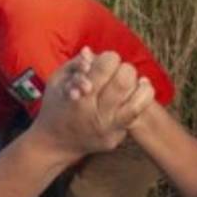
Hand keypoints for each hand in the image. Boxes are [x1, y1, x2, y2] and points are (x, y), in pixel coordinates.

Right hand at [35, 49, 154, 155]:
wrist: (55, 143)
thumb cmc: (56, 106)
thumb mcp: (56, 81)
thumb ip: (74, 65)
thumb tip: (90, 53)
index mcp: (79, 97)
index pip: (104, 67)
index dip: (109, 58)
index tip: (107, 60)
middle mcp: (94, 114)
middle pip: (123, 82)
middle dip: (125, 69)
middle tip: (120, 70)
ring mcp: (107, 129)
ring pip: (137, 103)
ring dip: (140, 86)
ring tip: (138, 80)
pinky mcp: (116, 139)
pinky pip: (136, 117)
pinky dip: (141, 101)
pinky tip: (137, 92)